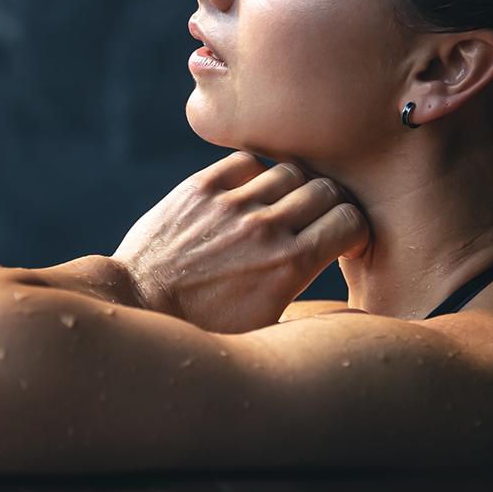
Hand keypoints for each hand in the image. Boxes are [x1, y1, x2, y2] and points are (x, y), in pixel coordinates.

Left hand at [111, 152, 370, 332]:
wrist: (139, 307)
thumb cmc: (206, 330)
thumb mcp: (268, 327)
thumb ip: (309, 300)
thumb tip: (344, 291)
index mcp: (290, 265)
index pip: (351, 221)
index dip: (353, 231)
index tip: (343, 241)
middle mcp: (265, 228)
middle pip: (327, 190)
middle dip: (330, 207)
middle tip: (317, 222)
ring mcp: (231, 204)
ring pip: (290, 171)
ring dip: (294, 188)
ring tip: (281, 208)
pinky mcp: (200, 188)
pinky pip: (246, 162)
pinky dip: (254, 175)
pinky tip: (247, 196)